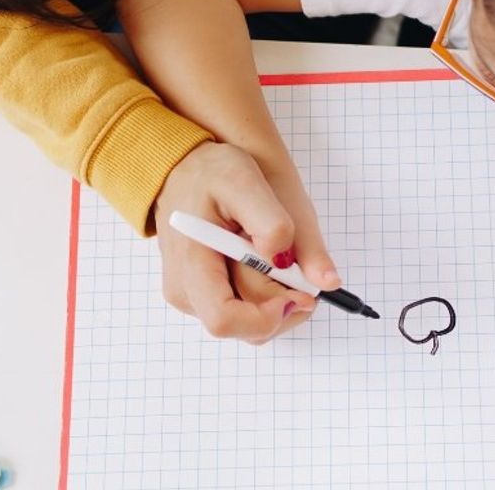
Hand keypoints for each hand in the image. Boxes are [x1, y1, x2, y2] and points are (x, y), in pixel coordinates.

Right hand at [154, 142, 341, 343]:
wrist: (182, 167)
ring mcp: (194, 298)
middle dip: (286, 304)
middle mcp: (186, 292)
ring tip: (281, 255)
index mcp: (190, 266)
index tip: (301, 292)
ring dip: (280, 300)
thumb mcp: (243, 181)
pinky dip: (270, 295)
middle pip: (247, 328)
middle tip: (302, 266)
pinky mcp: (205, 296)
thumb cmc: (208, 171)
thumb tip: (312, 274)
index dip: (268, 316)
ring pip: (251, 325)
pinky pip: (247, 312)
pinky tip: (269, 263)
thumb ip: (273, 224)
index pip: (225, 320)